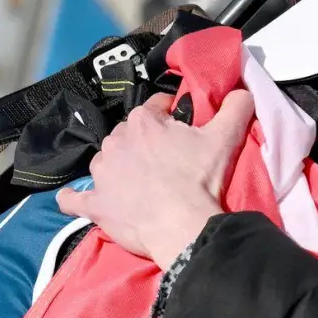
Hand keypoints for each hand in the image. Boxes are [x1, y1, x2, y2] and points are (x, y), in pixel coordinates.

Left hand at [57, 90, 254, 269]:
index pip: (155, 109)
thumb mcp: (225, 137)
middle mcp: (114, 142)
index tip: (181, 133)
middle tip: (166, 164)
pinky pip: (74, 200)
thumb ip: (235, 107)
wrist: (183, 226)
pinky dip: (75, 200)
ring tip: (138, 185)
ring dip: (117, 169)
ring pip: (105, 163)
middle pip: (129, 136)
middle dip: (143, 145)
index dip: (170, 119)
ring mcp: (101, 175)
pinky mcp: (95, 205)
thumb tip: (242, 91)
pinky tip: (76, 201)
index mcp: (141, 122)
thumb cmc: (200, 180)